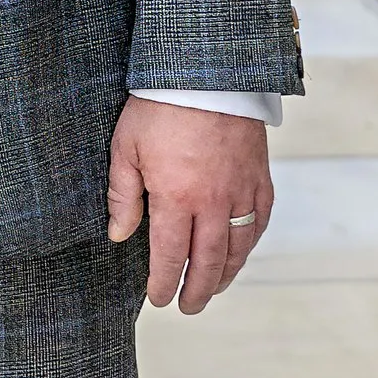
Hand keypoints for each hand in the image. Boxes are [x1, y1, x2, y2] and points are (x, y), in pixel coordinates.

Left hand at [106, 97, 271, 312]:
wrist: (206, 70)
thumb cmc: (158, 106)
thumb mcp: (125, 149)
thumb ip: (122, 196)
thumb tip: (118, 234)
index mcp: (176, 197)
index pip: (170, 256)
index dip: (163, 282)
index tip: (157, 298)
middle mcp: (213, 201)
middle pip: (208, 261)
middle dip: (196, 290)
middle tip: (187, 307)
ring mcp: (241, 190)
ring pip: (238, 246)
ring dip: (224, 273)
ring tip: (212, 288)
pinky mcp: (259, 175)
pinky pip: (258, 219)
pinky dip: (250, 242)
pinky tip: (240, 251)